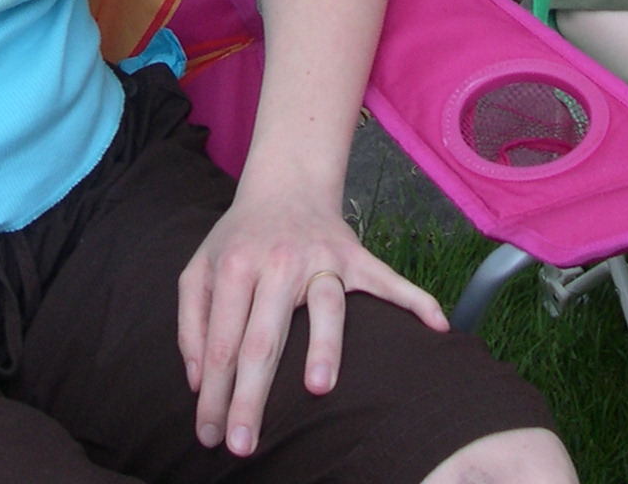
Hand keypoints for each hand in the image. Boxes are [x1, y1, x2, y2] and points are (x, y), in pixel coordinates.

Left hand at [177, 187, 445, 456]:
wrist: (286, 184)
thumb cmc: (239, 239)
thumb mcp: (199, 269)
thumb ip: (191, 323)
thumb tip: (199, 382)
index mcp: (235, 267)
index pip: (222, 343)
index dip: (214, 394)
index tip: (211, 436)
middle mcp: (278, 263)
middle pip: (264, 338)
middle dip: (251, 396)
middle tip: (243, 444)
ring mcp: (322, 259)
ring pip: (325, 307)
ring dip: (323, 347)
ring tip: (318, 390)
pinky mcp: (357, 257)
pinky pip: (388, 281)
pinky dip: (415, 301)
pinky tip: (436, 326)